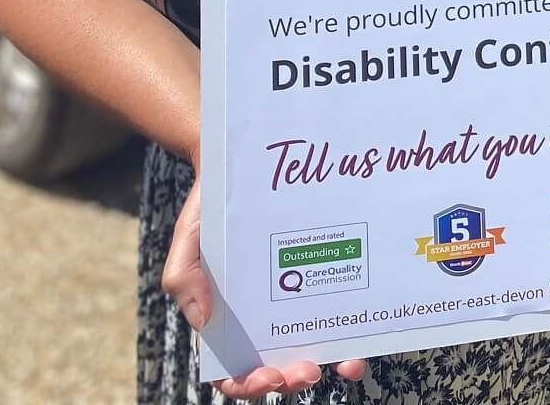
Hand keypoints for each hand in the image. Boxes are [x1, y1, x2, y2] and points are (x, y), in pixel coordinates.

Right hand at [162, 178, 368, 398]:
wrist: (247, 166)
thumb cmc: (211, 208)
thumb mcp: (188, 238)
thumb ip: (183, 277)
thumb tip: (205, 321)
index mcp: (226, 318)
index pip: (231, 371)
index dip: (246, 384)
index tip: (267, 376)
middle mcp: (263, 316)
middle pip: (278, 366)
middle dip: (293, 380)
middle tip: (308, 372)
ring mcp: (297, 297)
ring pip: (315, 344)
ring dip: (332, 361)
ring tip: (347, 363)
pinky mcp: (323, 276)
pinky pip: (340, 307)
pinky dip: (354, 326)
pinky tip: (366, 328)